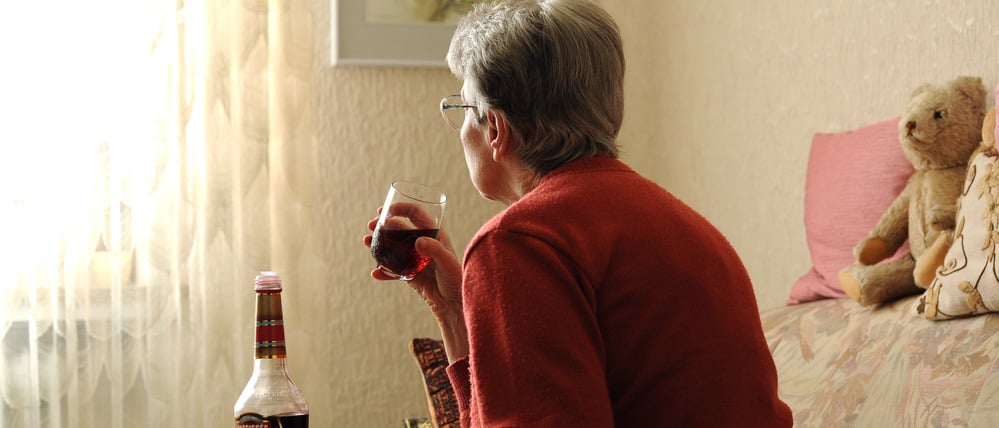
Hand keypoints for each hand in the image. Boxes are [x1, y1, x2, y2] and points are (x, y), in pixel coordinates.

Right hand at [364, 210, 468, 360]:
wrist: (453, 302)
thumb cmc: (456, 279)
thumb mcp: (447, 262)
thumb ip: (435, 250)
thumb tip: (418, 241)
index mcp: (434, 234)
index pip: (416, 214)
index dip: (400, 208)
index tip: (386, 210)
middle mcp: (422, 243)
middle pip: (400, 228)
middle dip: (384, 225)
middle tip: (371, 225)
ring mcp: (414, 258)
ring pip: (393, 247)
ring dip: (379, 243)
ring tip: (367, 241)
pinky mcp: (409, 273)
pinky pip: (393, 269)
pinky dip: (384, 271)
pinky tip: (376, 272)